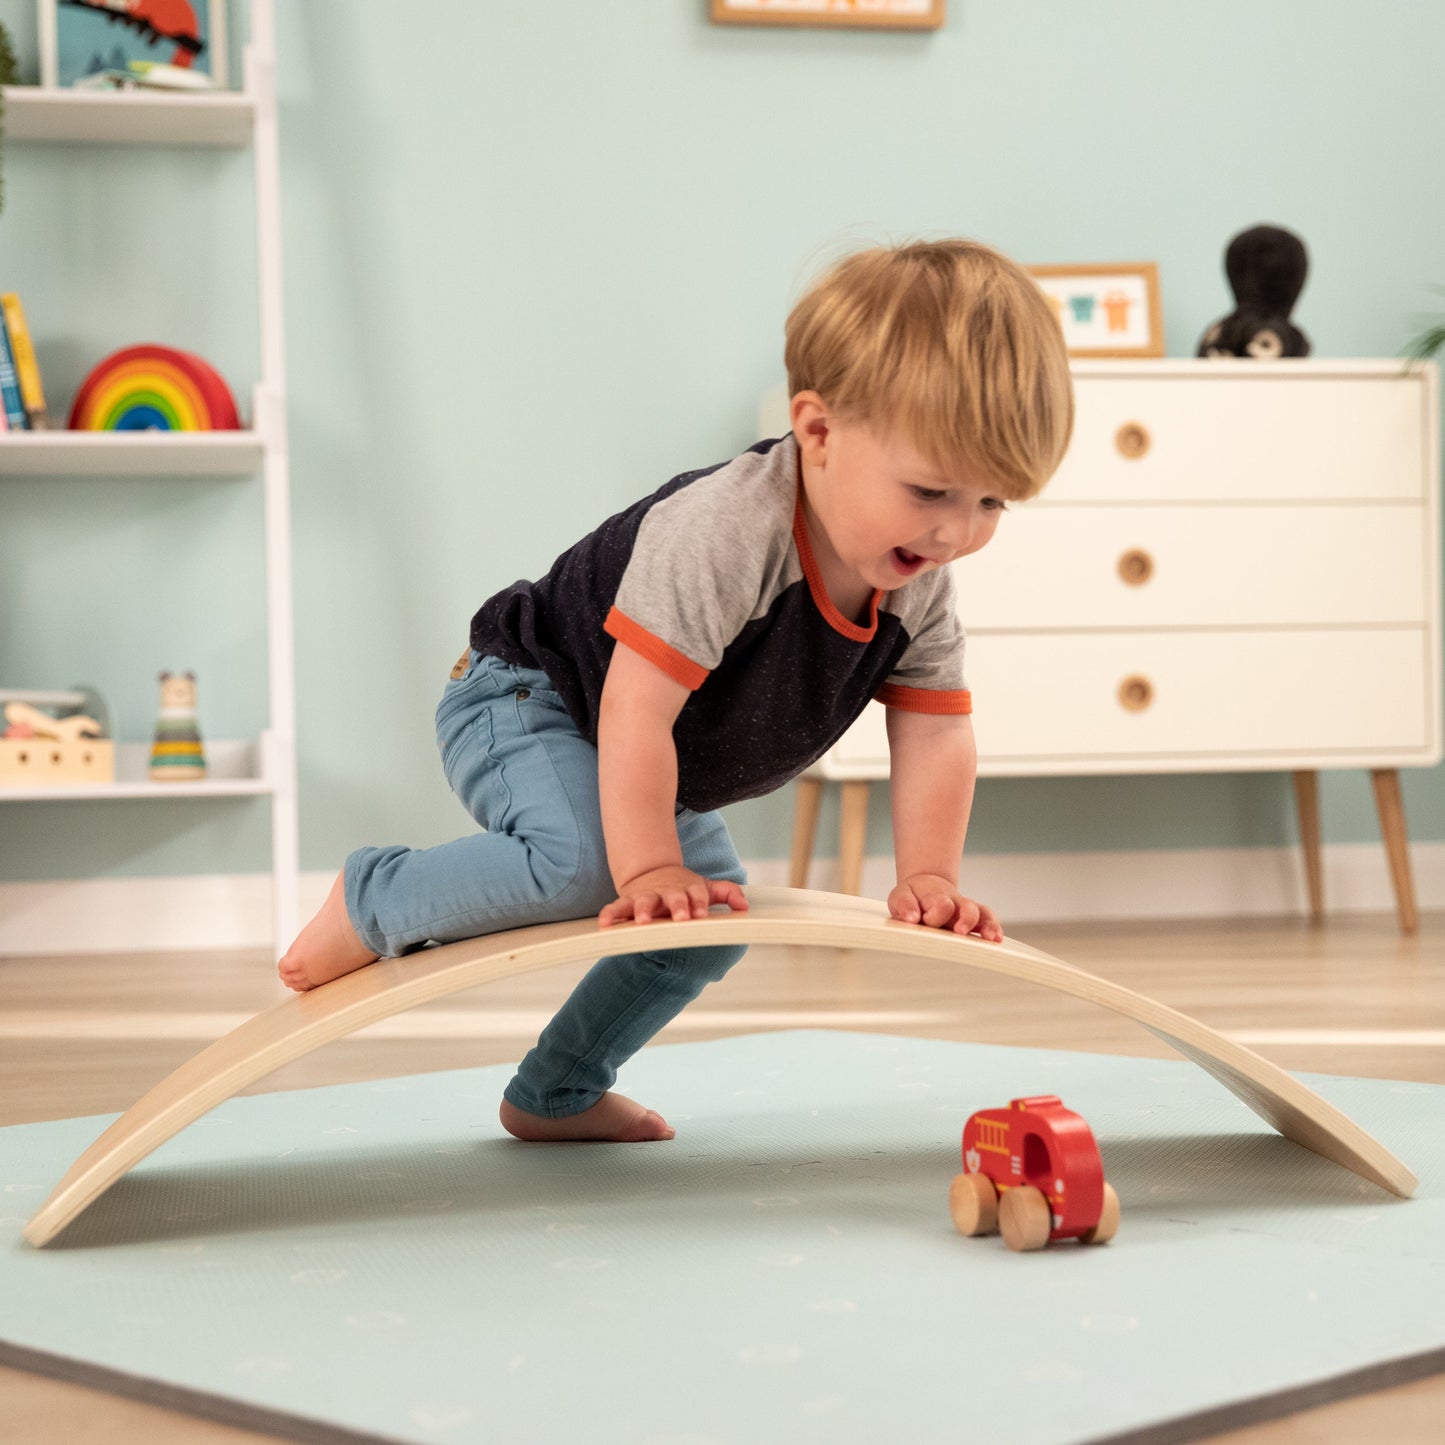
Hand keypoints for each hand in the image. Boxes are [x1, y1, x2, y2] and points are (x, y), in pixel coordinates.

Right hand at [599, 866, 748, 926]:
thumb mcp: (705, 887)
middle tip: (681, 918)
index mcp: (687, 889)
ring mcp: (646, 896)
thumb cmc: (682, 887)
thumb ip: (726, 893)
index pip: (697, 894)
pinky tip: (605, 924)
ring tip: (643, 921)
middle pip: (673, 897)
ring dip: (642, 910)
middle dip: (677, 906)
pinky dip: (610, 914)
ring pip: (643, 901)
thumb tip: (745, 905)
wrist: (652, 873)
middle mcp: (667, 892)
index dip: (699, 902)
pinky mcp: (628, 901)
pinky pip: (616, 908)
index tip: (702, 913)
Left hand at [888, 874, 1001, 941]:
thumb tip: (911, 918)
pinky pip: (988, 919)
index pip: (941, 905)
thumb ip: (904, 905)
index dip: (936, 914)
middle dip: (966, 919)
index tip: (924, 920)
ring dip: (987, 925)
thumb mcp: (901, 896)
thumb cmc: (913, 896)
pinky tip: (997, 939)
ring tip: (990, 938)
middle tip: (960, 931)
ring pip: (982, 914)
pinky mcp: (974, 918)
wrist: (926, 888)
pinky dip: (994, 928)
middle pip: (967, 908)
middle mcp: (955, 904)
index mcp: (935, 898)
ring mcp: (965, 910)